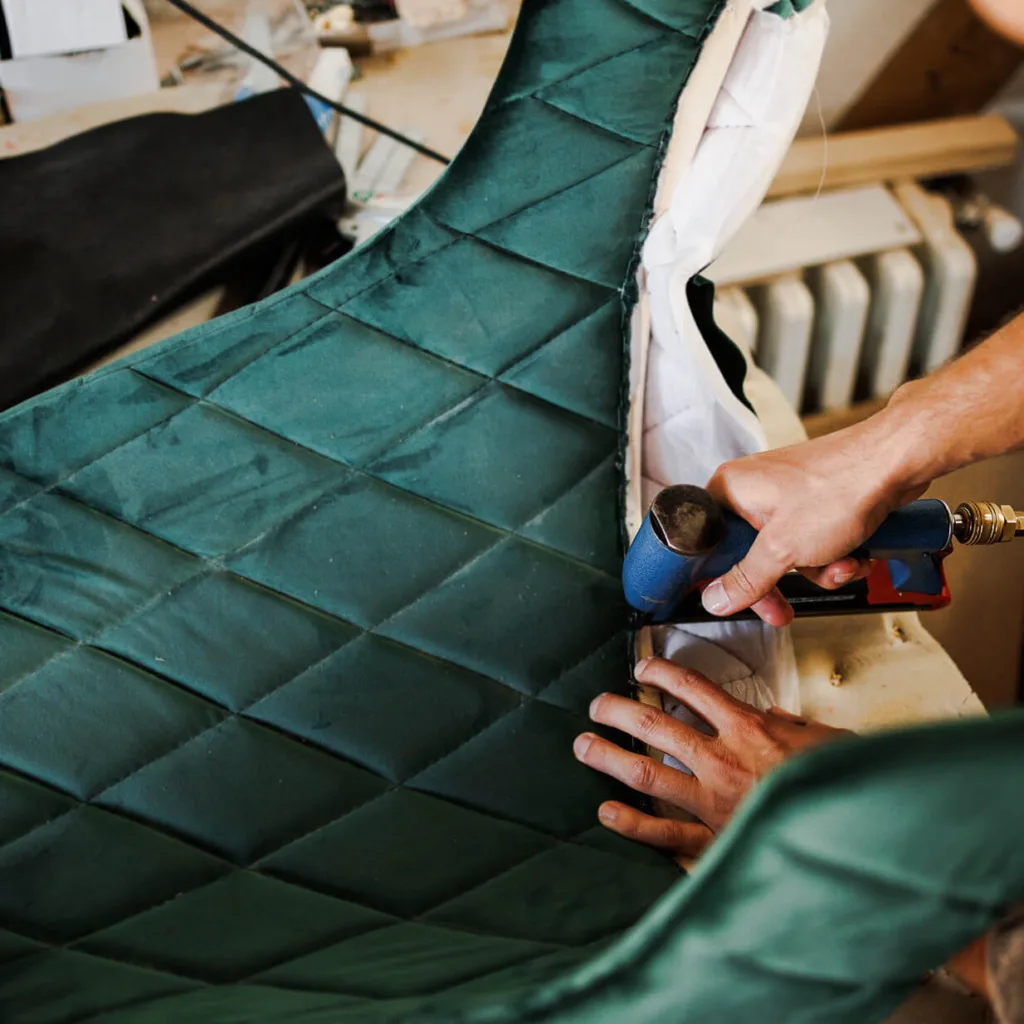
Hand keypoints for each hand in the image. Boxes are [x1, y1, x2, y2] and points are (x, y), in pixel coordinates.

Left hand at [573, 658, 850, 865]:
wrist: (853, 833)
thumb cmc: (843, 784)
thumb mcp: (824, 740)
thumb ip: (791, 725)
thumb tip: (773, 717)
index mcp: (749, 729)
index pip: (693, 689)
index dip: (662, 674)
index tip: (642, 667)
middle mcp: (722, 760)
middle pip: (656, 726)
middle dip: (619, 711)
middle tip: (597, 705)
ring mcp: (713, 801)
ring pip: (648, 773)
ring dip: (611, 757)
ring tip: (584, 746)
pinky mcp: (714, 840)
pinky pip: (666, 834)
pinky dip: (633, 824)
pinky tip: (606, 812)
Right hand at [701, 413, 927, 624]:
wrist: (897, 462)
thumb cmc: (840, 485)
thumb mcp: (782, 548)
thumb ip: (746, 579)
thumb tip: (716, 599)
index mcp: (732, 490)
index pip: (707, 542)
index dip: (718, 576)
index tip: (731, 598)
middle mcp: (755, 490)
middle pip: (749, 554)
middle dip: (779, 582)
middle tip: (780, 609)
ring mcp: (788, 496)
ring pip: (787, 554)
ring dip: (817, 570)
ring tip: (839, 564)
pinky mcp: (818, 502)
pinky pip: (813, 544)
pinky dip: (834, 556)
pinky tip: (854, 554)